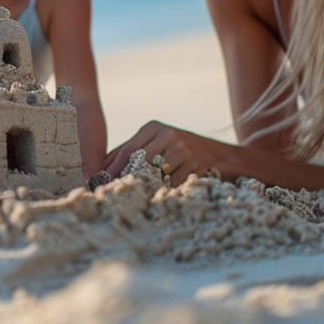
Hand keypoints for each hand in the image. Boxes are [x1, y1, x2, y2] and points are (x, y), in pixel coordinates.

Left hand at [105, 121, 235, 183]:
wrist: (223, 156)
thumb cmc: (183, 152)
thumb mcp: (159, 143)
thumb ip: (133, 151)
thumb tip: (101, 167)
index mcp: (155, 128)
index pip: (128, 149)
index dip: (112, 167)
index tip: (100, 181)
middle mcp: (169, 135)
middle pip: (138, 161)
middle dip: (125, 178)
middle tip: (114, 192)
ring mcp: (184, 150)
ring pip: (154, 174)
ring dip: (144, 187)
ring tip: (134, 196)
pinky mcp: (196, 165)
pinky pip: (171, 184)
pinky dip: (162, 192)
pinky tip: (157, 196)